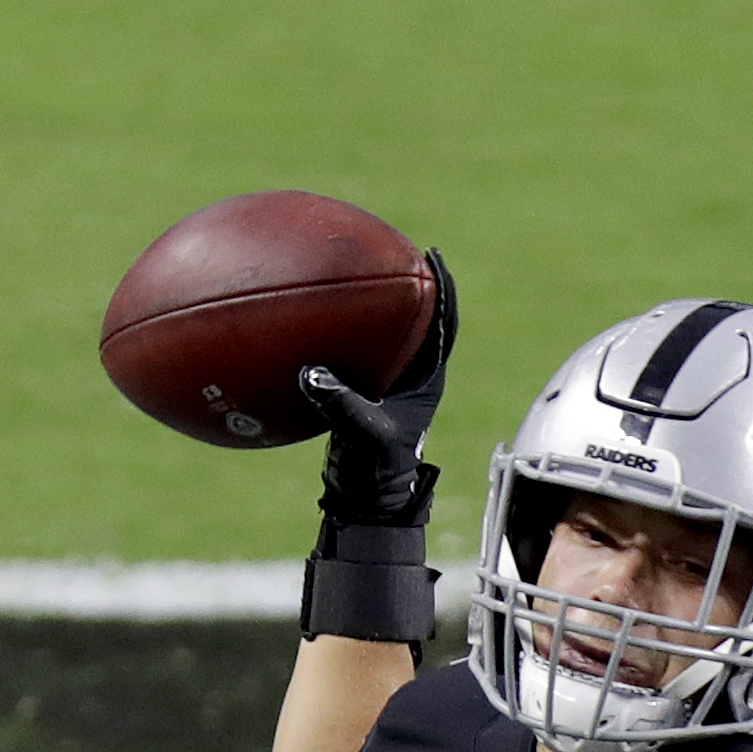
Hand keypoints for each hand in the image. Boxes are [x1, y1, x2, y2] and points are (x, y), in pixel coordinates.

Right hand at [301, 248, 456, 529]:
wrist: (366, 502)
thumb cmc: (374, 474)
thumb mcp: (359, 435)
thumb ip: (340, 404)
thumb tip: (311, 373)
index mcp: (424, 379)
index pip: (441, 322)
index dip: (440, 287)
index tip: (431, 255)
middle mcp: (411, 376)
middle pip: (417, 318)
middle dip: (408, 283)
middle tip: (393, 249)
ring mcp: (389, 385)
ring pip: (388, 333)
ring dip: (378, 305)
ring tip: (359, 271)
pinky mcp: (366, 394)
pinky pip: (356, 352)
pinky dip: (341, 333)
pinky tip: (315, 319)